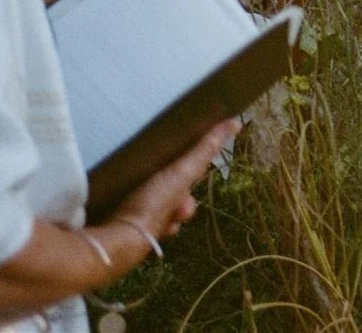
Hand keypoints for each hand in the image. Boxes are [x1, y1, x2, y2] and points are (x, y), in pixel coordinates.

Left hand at [112, 119, 239, 239]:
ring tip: (174, 219)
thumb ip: (207, 148)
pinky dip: (168, 225)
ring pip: (175, 203)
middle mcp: (146, 179)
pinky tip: (165, 230)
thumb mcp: (184, 171)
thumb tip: (235, 121)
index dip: (198, 158)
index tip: (208, 165)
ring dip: (180, 212)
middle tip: (184, 205)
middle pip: (181, 181)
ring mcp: (142, 201)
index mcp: (155, 161)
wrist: (126, 240)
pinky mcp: (140, 222)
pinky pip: (164, 220)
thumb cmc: (154, 201)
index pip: (182, 152)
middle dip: (188, 195)